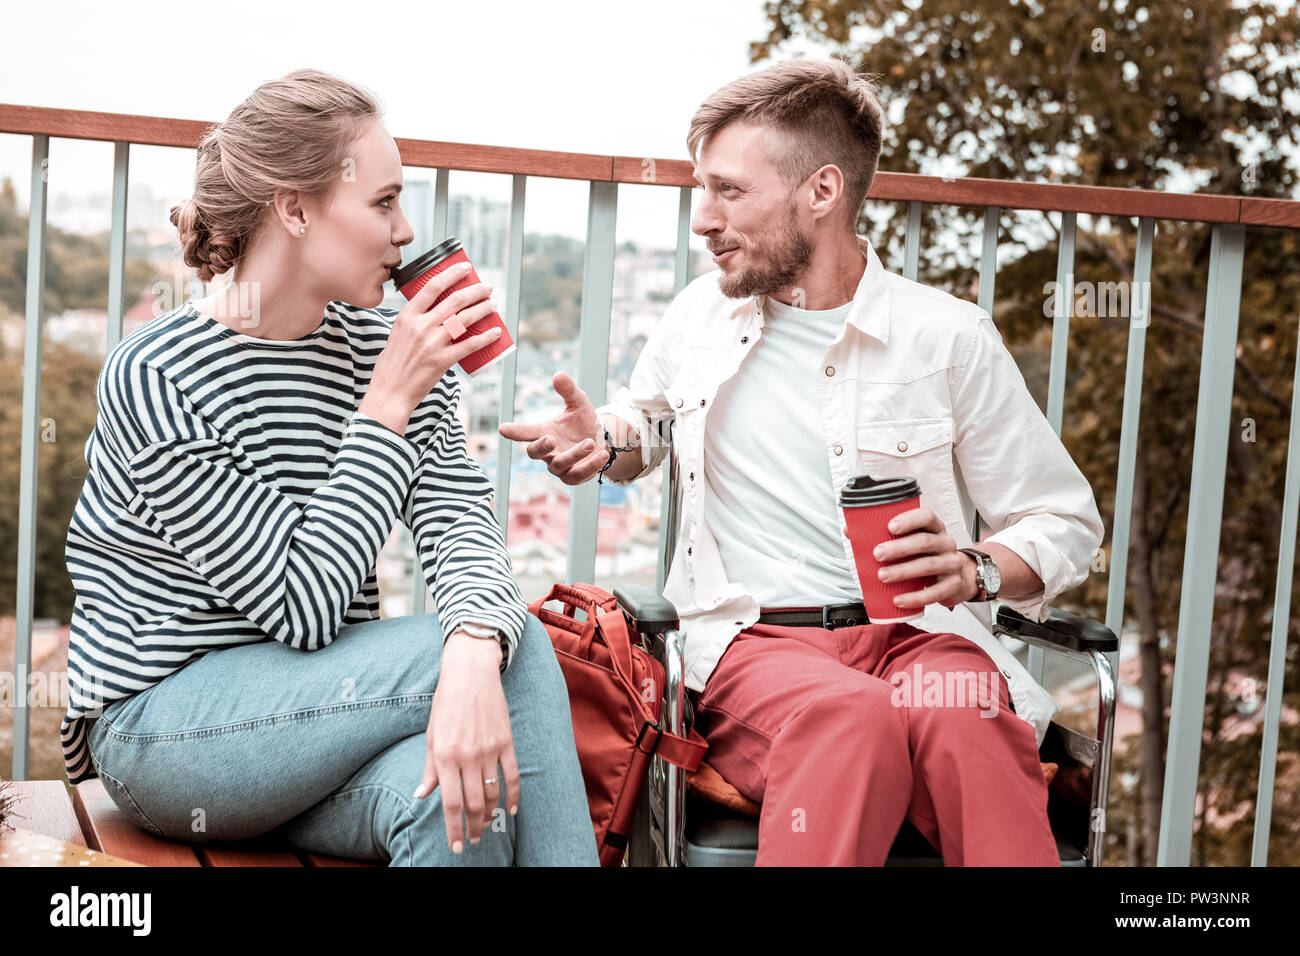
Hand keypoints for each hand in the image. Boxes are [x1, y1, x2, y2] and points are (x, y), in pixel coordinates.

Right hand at [364, 262, 503, 426]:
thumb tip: (435, 310)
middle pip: (455, 300)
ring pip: (465, 318)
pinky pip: (470, 345)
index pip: (433, 286)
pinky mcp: (443, 360)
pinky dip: (486, 337)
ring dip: (484, 309)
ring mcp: (432, 343)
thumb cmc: (393, 364)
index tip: (466, 268)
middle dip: (476, 290)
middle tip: (488, 288)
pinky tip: (496, 331)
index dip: (452, 274)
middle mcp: (420, 326)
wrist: (390, 392)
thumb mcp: (397, 333)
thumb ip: (414, 321)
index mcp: (407, 316)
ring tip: (494, 304)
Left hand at [413, 631, 520, 854]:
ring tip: (486, 826)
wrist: (471, 673)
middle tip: (472, 840)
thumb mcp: (431, 735)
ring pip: (493, 793)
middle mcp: (467, 756)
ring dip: (490, 815)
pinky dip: (513, 796)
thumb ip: (429, 768)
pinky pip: (512, 775)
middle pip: (474, 804)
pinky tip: (510, 810)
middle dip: (473, 827)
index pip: (450, 803)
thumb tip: (421, 795)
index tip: (456, 846)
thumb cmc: (446, 703)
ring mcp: (489, 750)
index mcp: (444, 756)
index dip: (454, 829)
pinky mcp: (506, 742)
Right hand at [497, 371, 609, 484]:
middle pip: (534, 453)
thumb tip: (559, 374)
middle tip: (550, 439)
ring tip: (590, 442)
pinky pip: (577, 475)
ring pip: (559, 464)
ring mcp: (559, 466)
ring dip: (574, 454)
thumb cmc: (583, 422)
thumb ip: (568, 390)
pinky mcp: (573, 477)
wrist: (602, 441)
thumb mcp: (578, 403)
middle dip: (540, 447)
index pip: (525, 432)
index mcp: (544, 432)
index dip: (514, 431)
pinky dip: (589, 465)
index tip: (502, 428)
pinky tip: (601, 454)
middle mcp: (548, 451)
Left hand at [852, 506, 978, 610]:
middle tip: (877, 554)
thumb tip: (850, 531)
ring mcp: (951, 564)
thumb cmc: (927, 557)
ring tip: (882, 576)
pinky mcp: (953, 585)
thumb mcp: (911, 543)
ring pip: (928, 566)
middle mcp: (945, 543)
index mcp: (934, 529)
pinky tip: (899, 600)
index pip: (926, 517)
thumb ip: (883, 536)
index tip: (890, 527)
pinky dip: (915, 597)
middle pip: (924, 542)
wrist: (958, 578)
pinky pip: (935, 592)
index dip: (909, 520)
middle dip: (899, 548)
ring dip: (903, 571)